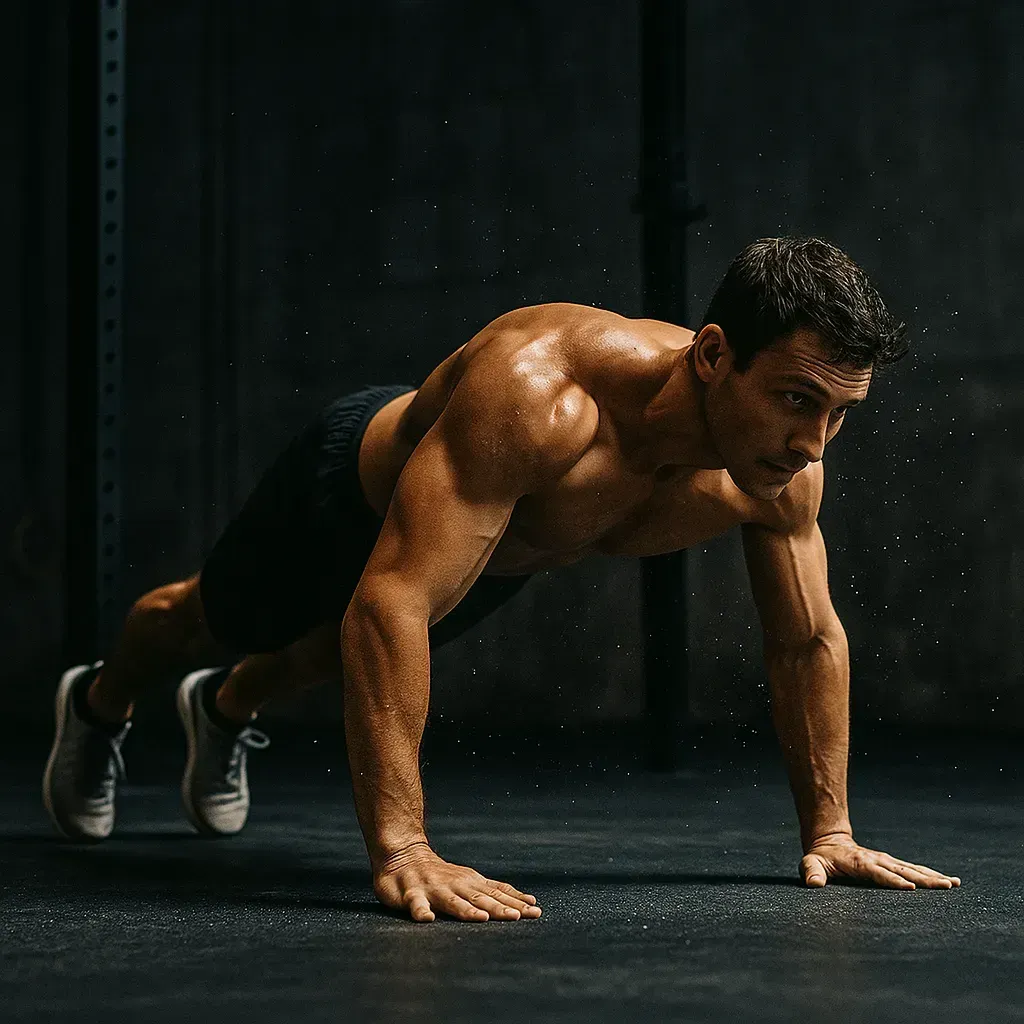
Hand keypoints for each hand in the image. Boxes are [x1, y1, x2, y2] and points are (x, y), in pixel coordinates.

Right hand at [373, 841, 542, 921]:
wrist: (404, 855)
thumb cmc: (442, 875)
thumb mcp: (470, 881)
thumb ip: (494, 893)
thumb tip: (527, 904)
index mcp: (472, 883)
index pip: (498, 893)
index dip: (516, 902)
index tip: (534, 911)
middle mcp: (457, 885)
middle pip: (481, 899)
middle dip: (499, 909)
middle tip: (517, 917)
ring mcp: (434, 889)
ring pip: (453, 902)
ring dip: (468, 910)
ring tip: (481, 918)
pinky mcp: (411, 895)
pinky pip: (417, 905)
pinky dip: (422, 911)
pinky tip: (427, 919)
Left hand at [800, 833, 961, 889]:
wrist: (830, 842)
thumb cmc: (821, 858)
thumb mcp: (811, 864)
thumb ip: (811, 872)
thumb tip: (813, 883)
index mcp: (860, 863)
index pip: (879, 873)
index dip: (893, 880)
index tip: (910, 887)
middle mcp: (878, 860)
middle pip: (904, 870)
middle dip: (924, 878)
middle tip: (946, 886)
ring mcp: (887, 861)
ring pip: (913, 869)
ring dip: (933, 876)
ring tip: (954, 884)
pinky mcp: (892, 864)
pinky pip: (914, 869)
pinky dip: (931, 875)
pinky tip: (948, 881)